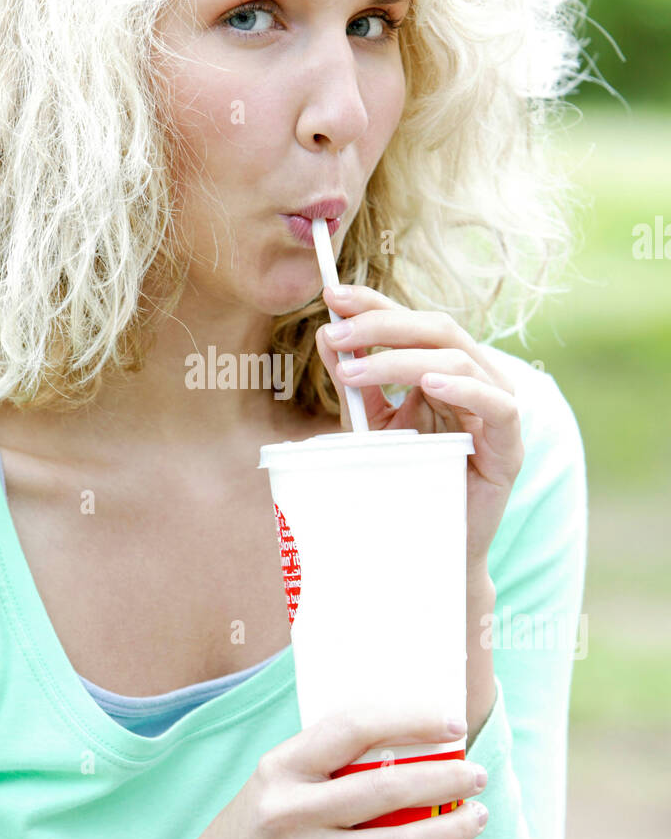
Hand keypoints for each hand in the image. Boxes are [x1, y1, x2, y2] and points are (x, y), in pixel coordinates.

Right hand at [188, 706, 488, 838]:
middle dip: (445, 778)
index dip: (410, 720)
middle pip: (386, 788)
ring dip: (451, 828)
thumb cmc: (257, 823)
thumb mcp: (276, 778)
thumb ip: (328, 759)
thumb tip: (409, 735)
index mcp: (281, 767)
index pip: (353, 728)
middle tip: (477, 772)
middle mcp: (291, 811)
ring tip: (479, 814)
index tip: (451, 722)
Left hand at [316, 284, 524, 566]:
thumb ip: (356, 383)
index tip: (333, 294)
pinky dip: (463, 389)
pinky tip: (429, 385)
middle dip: (381, 325)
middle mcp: (477, 378)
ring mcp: (497, 409)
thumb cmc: (406, 480)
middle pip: (436, 329)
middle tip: (336, 333)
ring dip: (401, 360)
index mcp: (446, 366)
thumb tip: (328, 335)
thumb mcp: (371, 425)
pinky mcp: (511, 445)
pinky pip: (496, 405)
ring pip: (457, 360)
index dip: (375, 304)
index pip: (413, 320)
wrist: (433, 544)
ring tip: (356, 371)